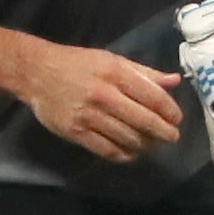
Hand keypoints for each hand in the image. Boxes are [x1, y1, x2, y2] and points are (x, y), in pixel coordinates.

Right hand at [13, 42, 183, 162]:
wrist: (37, 73)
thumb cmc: (79, 64)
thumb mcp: (113, 60)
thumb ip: (144, 73)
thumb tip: (174, 81)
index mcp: (116, 74)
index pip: (154, 98)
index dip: (170, 112)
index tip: (177, 119)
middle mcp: (104, 95)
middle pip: (144, 121)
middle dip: (164, 132)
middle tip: (172, 137)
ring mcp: (88, 116)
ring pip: (128, 138)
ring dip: (146, 144)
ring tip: (152, 143)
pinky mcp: (75, 132)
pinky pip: (107, 150)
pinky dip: (124, 154)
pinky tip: (132, 152)